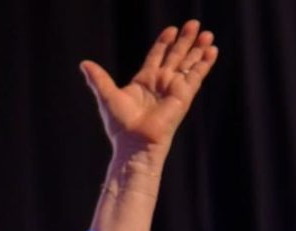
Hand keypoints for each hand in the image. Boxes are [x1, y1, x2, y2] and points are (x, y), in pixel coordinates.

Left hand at [80, 20, 217, 156]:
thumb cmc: (121, 125)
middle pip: (175, 56)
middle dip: (185, 41)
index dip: (164, 43)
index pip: (157, 56)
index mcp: (144, 82)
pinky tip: (212, 50)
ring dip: (198, 49)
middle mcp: (160, 84)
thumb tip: (84, 64)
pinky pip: (196, 75)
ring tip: (207, 33)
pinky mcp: (183, 95)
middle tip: (194, 23)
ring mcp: (173, 89)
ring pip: (188, 63)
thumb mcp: (107, 95)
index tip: (171, 29)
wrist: (135, 143)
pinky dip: (204, 63)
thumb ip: (98, 78)